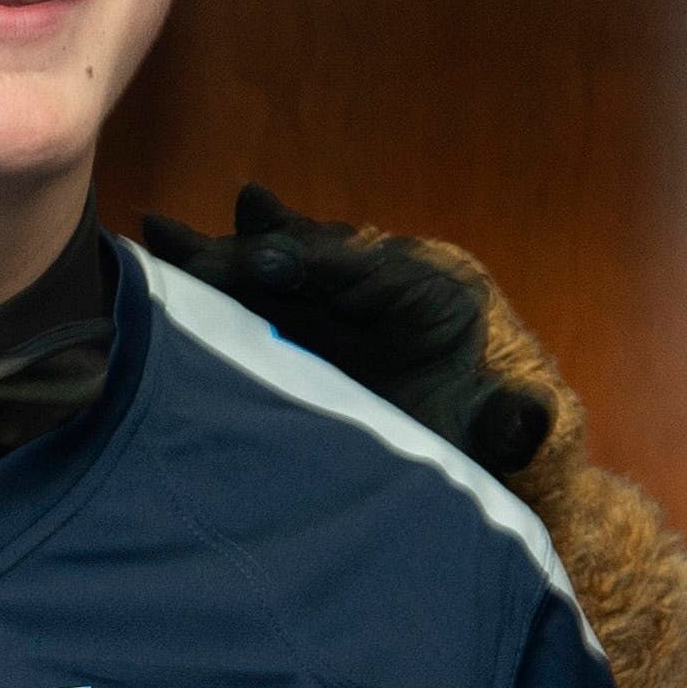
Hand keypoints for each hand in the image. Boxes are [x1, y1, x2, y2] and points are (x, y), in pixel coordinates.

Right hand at [141, 187, 554, 475]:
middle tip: (192, 244)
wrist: (454, 456)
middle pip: (305, 261)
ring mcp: (332, 309)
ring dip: (219, 256)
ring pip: (271, 273)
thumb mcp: (493, 433)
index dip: (315, 260)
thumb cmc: (474, 437)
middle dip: (250, 250)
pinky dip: (214, 280)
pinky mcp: (300, 330)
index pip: (364, 270)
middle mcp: (373, 291)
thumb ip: (504, 423)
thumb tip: (525, 419)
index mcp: (429, 299)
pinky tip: (161, 254)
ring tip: (162, 232)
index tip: (266, 259)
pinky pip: (254, 297)